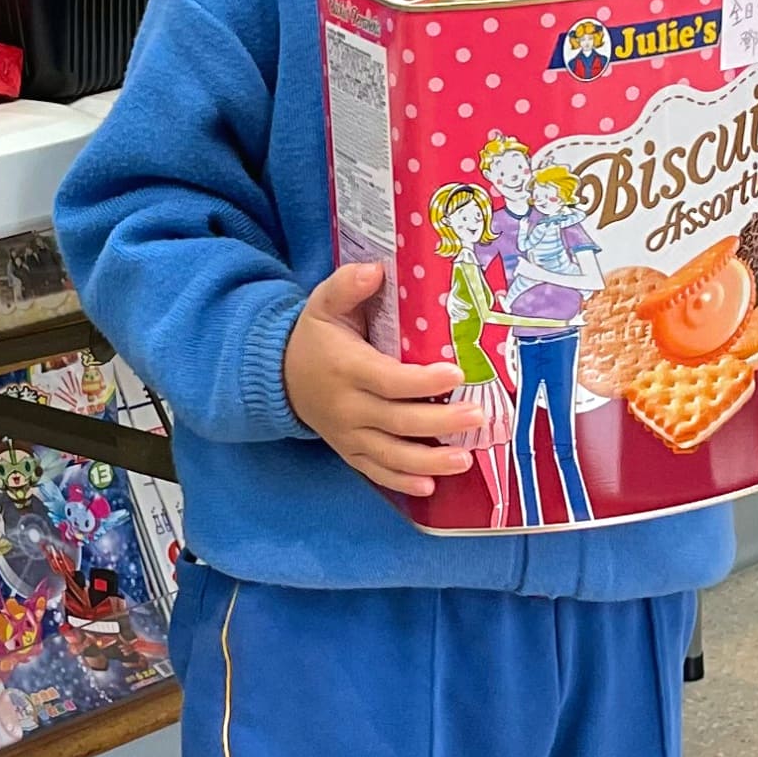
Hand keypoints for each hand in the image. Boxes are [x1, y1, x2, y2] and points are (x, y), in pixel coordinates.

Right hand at [285, 263, 479, 496]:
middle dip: (441, 423)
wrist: (279, 377)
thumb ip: (347, 285)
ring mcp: (348, 434)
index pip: (389, 380)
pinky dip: (401, 481)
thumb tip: (375, 269)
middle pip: (398, 421)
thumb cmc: (315, 338)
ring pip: (391, 454)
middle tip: (478, 416)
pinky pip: (375, 472)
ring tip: (465, 460)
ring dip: (429, 461)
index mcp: (347, 368)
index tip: (456, 374)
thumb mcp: (323, 304)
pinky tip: (429, 487)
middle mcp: (348, 407)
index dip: (423, 381)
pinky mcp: (349, 452)